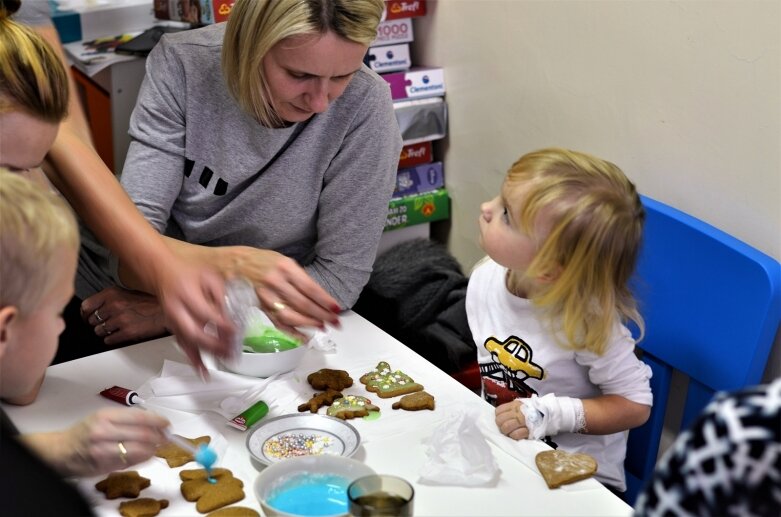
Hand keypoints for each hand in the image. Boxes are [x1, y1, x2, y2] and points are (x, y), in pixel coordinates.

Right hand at [26, 408, 168, 476]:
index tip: (167, 424)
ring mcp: (103, 450)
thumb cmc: (84, 432)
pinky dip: (142, 458)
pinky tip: (145, 455)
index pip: (139, 417)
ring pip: (139, 450)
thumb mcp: (103, 418)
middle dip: (159, 437)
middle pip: (142, 434)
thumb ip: (127, 420)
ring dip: (153, 449)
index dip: (157, 421)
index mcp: (106, 416)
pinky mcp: (103, 465)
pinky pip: (130, 462)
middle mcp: (104, 432)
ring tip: (157, 447)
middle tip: (167, 437)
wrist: (60, 451)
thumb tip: (154, 424)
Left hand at [81, 287, 166, 345]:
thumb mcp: (126, 292)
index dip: (85, 314)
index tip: (88, 317)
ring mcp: (120, 319)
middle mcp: (114, 305)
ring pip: (99, 331)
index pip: (86, 306)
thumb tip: (95, 308)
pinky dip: (112, 339)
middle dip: (97, 323)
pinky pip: (109, 340)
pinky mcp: (127, 332)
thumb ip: (109, 298)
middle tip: (104, 324)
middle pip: (92, 320)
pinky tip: (118, 335)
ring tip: (114, 329)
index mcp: (112, 293)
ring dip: (104, 332)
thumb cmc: (149, 302)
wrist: (166, 311)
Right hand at [151, 260, 233, 374]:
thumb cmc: (189, 275)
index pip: (205, 313)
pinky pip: (183, 347)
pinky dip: (194, 361)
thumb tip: (233, 315)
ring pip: (188, 343)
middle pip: (194, 333)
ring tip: (226, 360)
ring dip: (207, 355)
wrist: (164, 274)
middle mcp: (176, 310)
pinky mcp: (174, 329)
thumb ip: (221, 295)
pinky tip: (203, 372)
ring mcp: (173, 322)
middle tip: (232, 350)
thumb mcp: (209, 277)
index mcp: (186, 294)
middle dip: (214, 345)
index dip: (221, 324)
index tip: (235, 331)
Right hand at [222, 247, 340, 337]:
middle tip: (335, 322)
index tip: (336, 309)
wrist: (228, 263)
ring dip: (309, 324)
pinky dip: (292, 331)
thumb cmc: (258, 260)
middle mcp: (275, 281)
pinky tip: (304, 337)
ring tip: (323, 327)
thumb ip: (298, 277)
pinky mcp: (258, 307)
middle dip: (322, 315)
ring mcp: (265, 296)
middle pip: (303, 303)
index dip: (325, 301)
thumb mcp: (281, 260)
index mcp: (285, 267)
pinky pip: (277, 322)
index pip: (310, 288)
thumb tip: (318, 295)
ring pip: (291, 315)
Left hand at [495, 400, 529, 439]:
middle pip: (500, 420)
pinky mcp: (528, 430)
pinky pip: (515, 435)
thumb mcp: (520, 405)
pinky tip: (516, 435)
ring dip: (506, 432)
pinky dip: (514, 436)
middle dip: (500, 426)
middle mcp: (517, 412)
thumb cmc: (531, 410)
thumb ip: (510, 409)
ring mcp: (522, 421)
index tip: (502, 420)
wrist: (547, 414)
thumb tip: (499, 416)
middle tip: (505, 428)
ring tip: (510, 432)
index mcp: (514, 405)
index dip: (498, 417)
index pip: (498, 411)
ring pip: (506, 427)